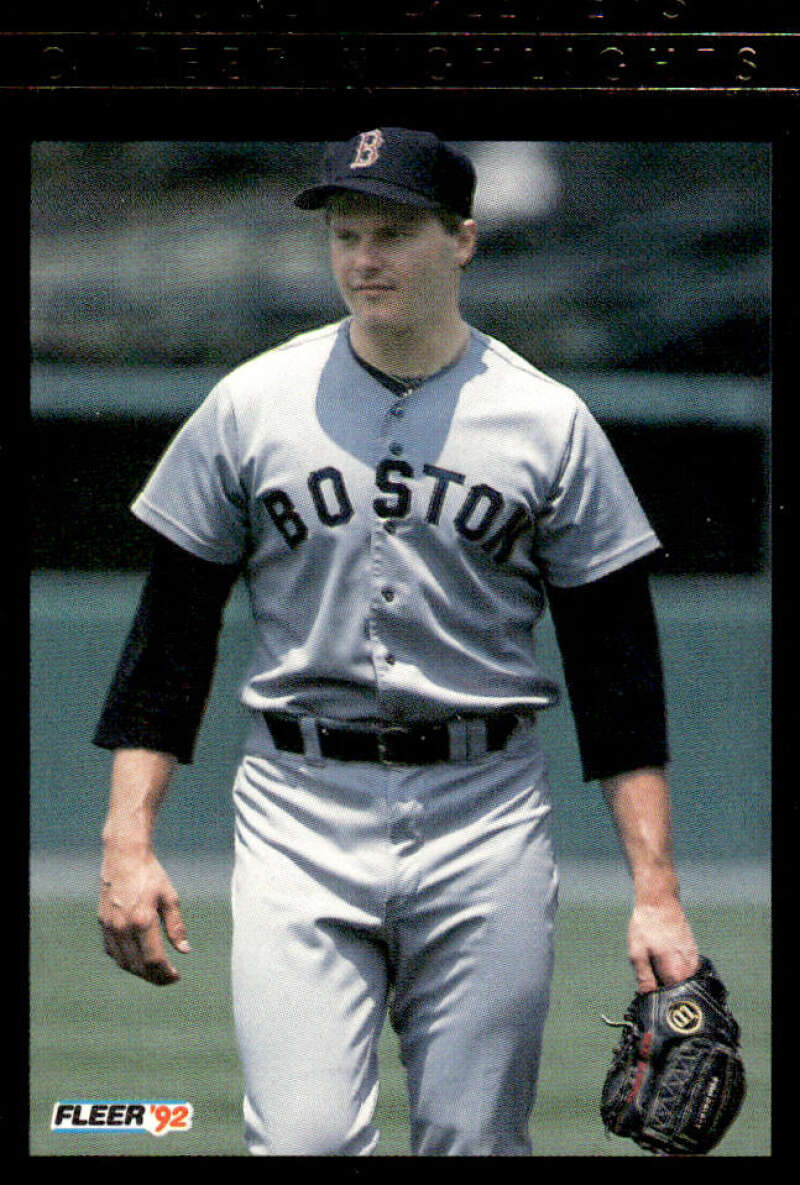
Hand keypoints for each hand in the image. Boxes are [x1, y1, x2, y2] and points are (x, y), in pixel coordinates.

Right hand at [98, 846, 189, 985]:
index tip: (176, 976)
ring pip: (123, 963)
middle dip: (155, 977)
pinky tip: (137, 959)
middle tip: (168, 978)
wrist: (124, 858)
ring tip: (155, 972)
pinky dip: (125, 961)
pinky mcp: (102, 924)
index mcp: (143, 921)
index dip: (165, 974)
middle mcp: (123, 927)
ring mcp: (110, 927)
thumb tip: (185, 950)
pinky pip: (112, 952)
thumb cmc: (150, 875)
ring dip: (140, 972)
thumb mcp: (170, 898)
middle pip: (138, 966)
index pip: (154, 960)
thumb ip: (176, 926)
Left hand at [627, 895, 699, 992]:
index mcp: (676, 973)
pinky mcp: (694, 955)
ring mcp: (694, 963)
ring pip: (681, 982)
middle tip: (648, 979)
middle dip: (663, 990)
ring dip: (668, 979)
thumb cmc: (647, 926)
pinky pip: (685, 972)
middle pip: (677, 992)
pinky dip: (675, 971)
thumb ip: (644, 978)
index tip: (647, 997)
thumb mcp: (637, 953)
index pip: (670, 1001)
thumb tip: (648, 997)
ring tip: (655, 964)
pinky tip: (662, 958)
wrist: (660, 901)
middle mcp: (690, 971)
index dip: (657, 1001)